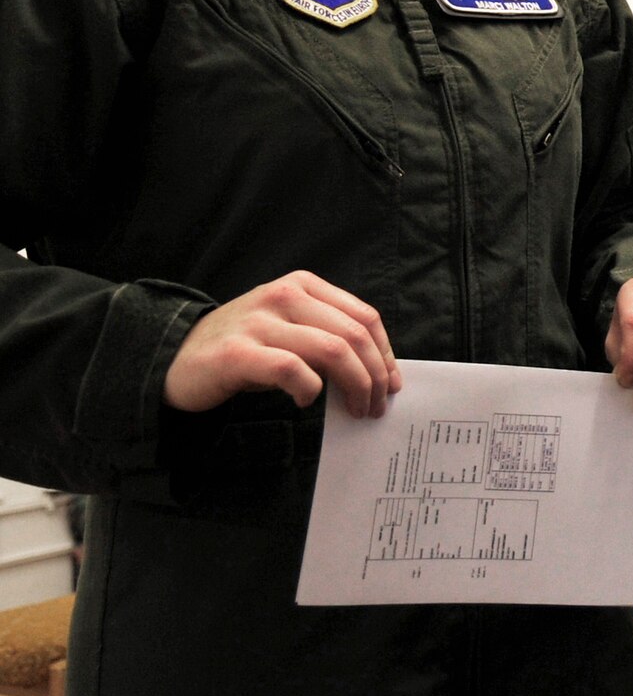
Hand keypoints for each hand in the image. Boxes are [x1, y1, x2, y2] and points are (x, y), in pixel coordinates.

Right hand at [164, 270, 399, 418]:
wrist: (176, 358)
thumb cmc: (245, 348)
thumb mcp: (290, 329)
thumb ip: (329, 337)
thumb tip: (378, 373)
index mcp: (303, 285)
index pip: (364, 317)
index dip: (385, 353)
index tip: (392, 383)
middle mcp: (283, 295)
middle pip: (354, 335)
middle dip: (375, 376)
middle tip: (376, 406)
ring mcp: (259, 322)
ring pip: (332, 351)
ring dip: (354, 386)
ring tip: (355, 410)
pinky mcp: (238, 352)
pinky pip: (292, 369)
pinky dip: (309, 389)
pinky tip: (306, 401)